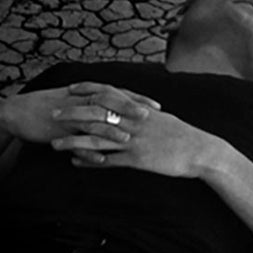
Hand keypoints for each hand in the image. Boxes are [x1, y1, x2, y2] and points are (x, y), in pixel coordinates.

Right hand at [0, 82, 158, 146]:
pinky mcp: (58, 129)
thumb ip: (99, 103)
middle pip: (111, 103)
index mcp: (90, 93)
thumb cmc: (53, 105)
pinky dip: (88, 150)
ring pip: (94, 121)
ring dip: (111, 130)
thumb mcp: (78, 100)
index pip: (120, 94)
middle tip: (150, 117)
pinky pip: (76, 140)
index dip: (138, 99)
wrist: (21, 111)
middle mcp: (83, 101)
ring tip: (128, 139)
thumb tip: (122, 106)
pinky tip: (100, 160)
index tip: (157, 106)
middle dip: (130, 109)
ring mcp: (71, 115)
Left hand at [51, 100, 213, 178]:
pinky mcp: (136, 160)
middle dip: (73, 113)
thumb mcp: (163, 118)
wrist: (199, 150)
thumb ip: (145, 112)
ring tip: (54, 145)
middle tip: (53, 113)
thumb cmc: (183, 134)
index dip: (89, 90)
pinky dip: (89, 162)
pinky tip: (75, 164)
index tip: (71, 88)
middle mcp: (134, 120)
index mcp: (140, 107)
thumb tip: (133, 108)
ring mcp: (134, 140)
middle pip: (98, 113)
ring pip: (97, 138)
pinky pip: (108, 161)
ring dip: (73, 141)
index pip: (110, 93)